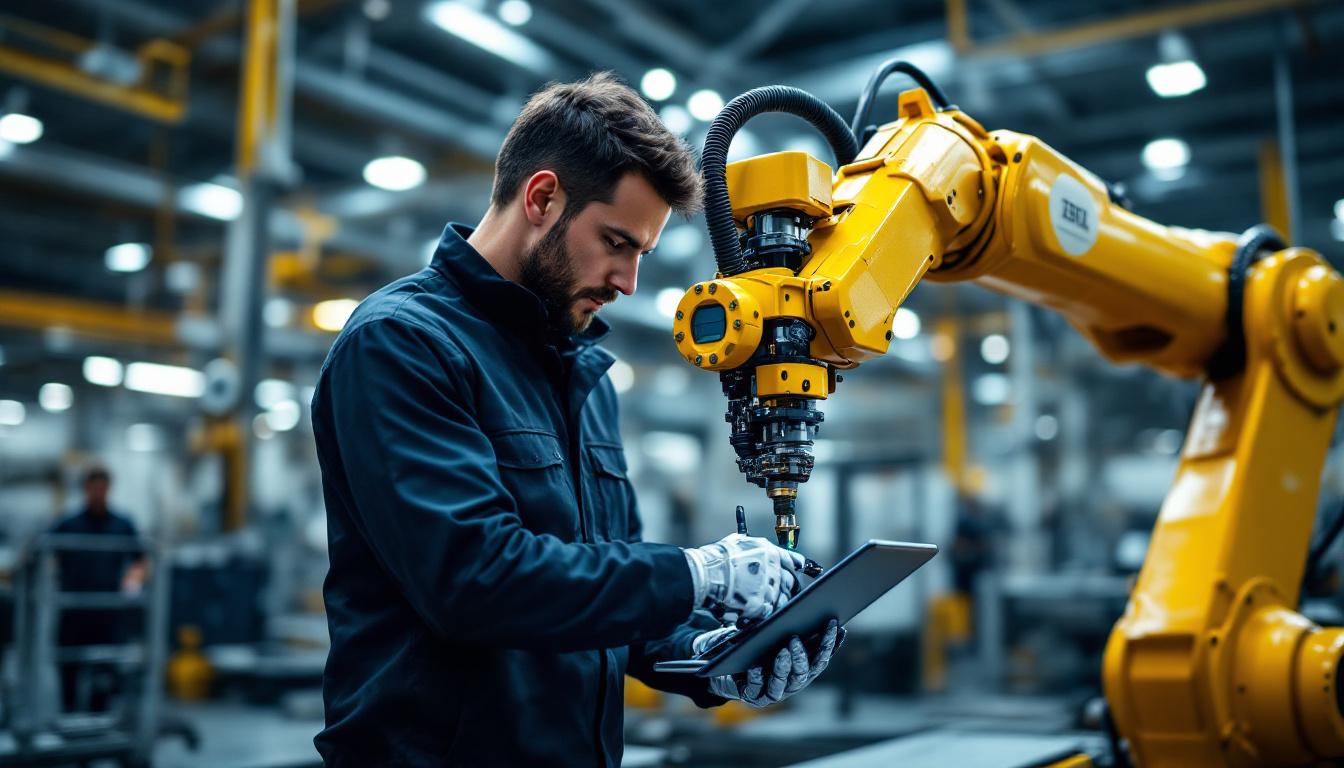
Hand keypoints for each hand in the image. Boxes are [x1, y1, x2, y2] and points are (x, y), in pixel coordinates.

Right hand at [683, 534, 804, 620]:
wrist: (706, 574)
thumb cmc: (717, 558)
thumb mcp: (737, 542)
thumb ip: (751, 547)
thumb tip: (753, 547)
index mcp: (770, 552)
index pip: (793, 560)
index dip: (797, 566)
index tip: (801, 570)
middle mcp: (774, 569)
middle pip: (790, 583)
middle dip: (787, 589)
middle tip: (780, 594)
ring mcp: (769, 588)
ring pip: (781, 600)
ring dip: (775, 604)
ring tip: (764, 607)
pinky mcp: (761, 605)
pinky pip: (768, 613)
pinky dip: (762, 616)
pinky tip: (753, 615)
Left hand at [705, 620, 841, 707]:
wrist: (730, 672)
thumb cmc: (758, 651)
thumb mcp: (776, 639)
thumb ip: (791, 631)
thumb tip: (802, 610)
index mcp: (802, 670)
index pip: (820, 659)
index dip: (830, 644)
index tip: (835, 625)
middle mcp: (792, 684)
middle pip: (804, 673)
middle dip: (802, 656)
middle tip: (795, 639)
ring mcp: (774, 692)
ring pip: (783, 683)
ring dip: (784, 667)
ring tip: (782, 651)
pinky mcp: (754, 696)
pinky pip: (756, 688)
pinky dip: (757, 677)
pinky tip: (755, 667)